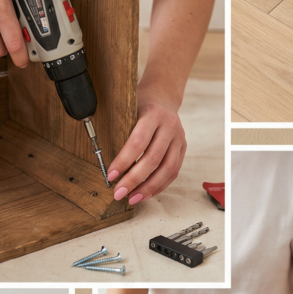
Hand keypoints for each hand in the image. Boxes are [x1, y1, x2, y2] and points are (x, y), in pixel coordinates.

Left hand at [106, 85, 186, 205]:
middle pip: (153, 159)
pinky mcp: (183, 148)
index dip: (123, 161)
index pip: (137, 142)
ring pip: (167, 169)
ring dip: (148, 188)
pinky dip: (159, 186)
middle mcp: (170, 126)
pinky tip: (145, 194)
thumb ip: (122, 133)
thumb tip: (109, 164)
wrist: (163, 95)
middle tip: (119, 193)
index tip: (111, 175)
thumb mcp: (128, 110)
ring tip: (132, 198)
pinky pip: (173, 172)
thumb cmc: (140, 104)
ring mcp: (179, 138)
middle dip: (134, 180)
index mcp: (153, 114)